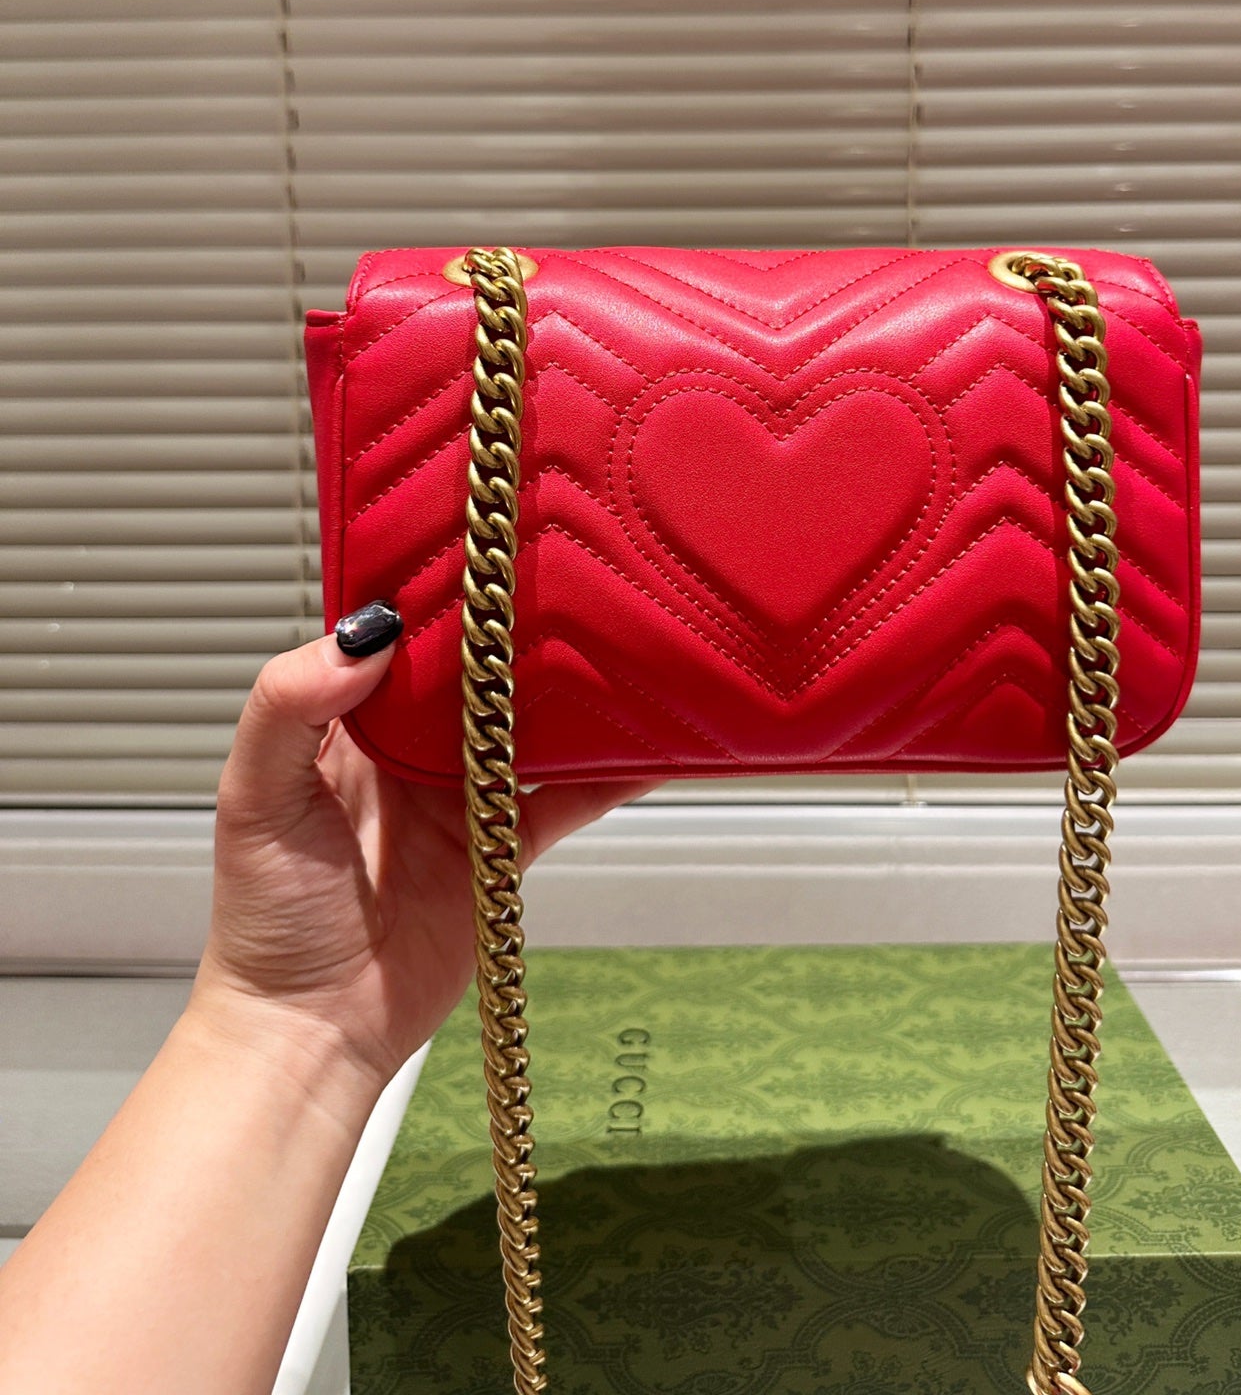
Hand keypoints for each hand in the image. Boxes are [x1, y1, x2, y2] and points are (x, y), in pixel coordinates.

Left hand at [189, 609, 647, 1097]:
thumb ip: (289, 706)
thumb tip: (367, 636)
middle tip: (565, 582)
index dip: (432, 597)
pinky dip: (608, 776)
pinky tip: (645, 747)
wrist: (311, 1029)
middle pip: (475, 676)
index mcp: (348, 725)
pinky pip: (565, 801)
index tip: (476, 553)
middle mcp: (410, 752)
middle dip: (515, 636)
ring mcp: (463, 799)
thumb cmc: (266, 918)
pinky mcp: (504, 850)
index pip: (398, 641)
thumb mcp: (253, 797)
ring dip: (568, 697)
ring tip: (616, 648)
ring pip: (528, 729)